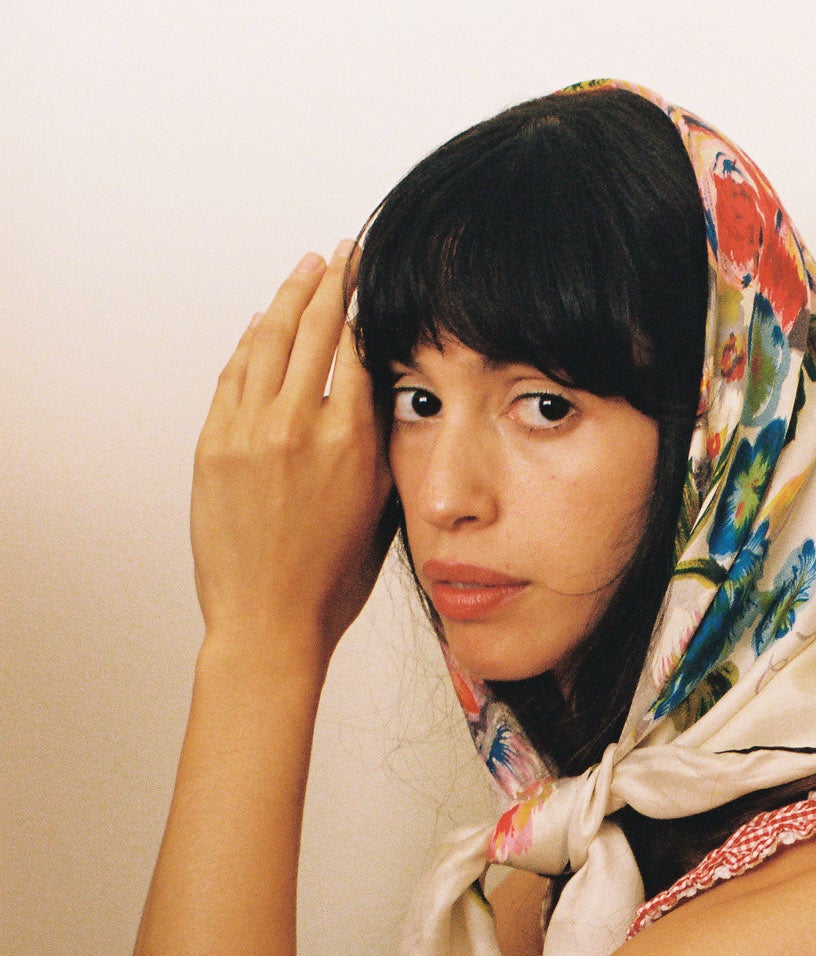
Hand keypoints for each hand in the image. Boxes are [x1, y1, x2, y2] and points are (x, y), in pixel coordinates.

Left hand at [190, 243, 395, 665]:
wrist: (268, 621)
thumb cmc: (329, 583)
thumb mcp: (377, 508)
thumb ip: (378, 445)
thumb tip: (379, 395)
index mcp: (350, 440)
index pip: (359, 347)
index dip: (366, 304)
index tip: (373, 277)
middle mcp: (299, 424)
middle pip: (316, 328)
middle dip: (331, 282)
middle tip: (343, 252)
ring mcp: (249, 429)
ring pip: (270, 341)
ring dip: (289, 298)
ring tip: (305, 271)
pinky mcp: (213, 443)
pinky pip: (234, 375)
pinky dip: (250, 343)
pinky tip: (263, 323)